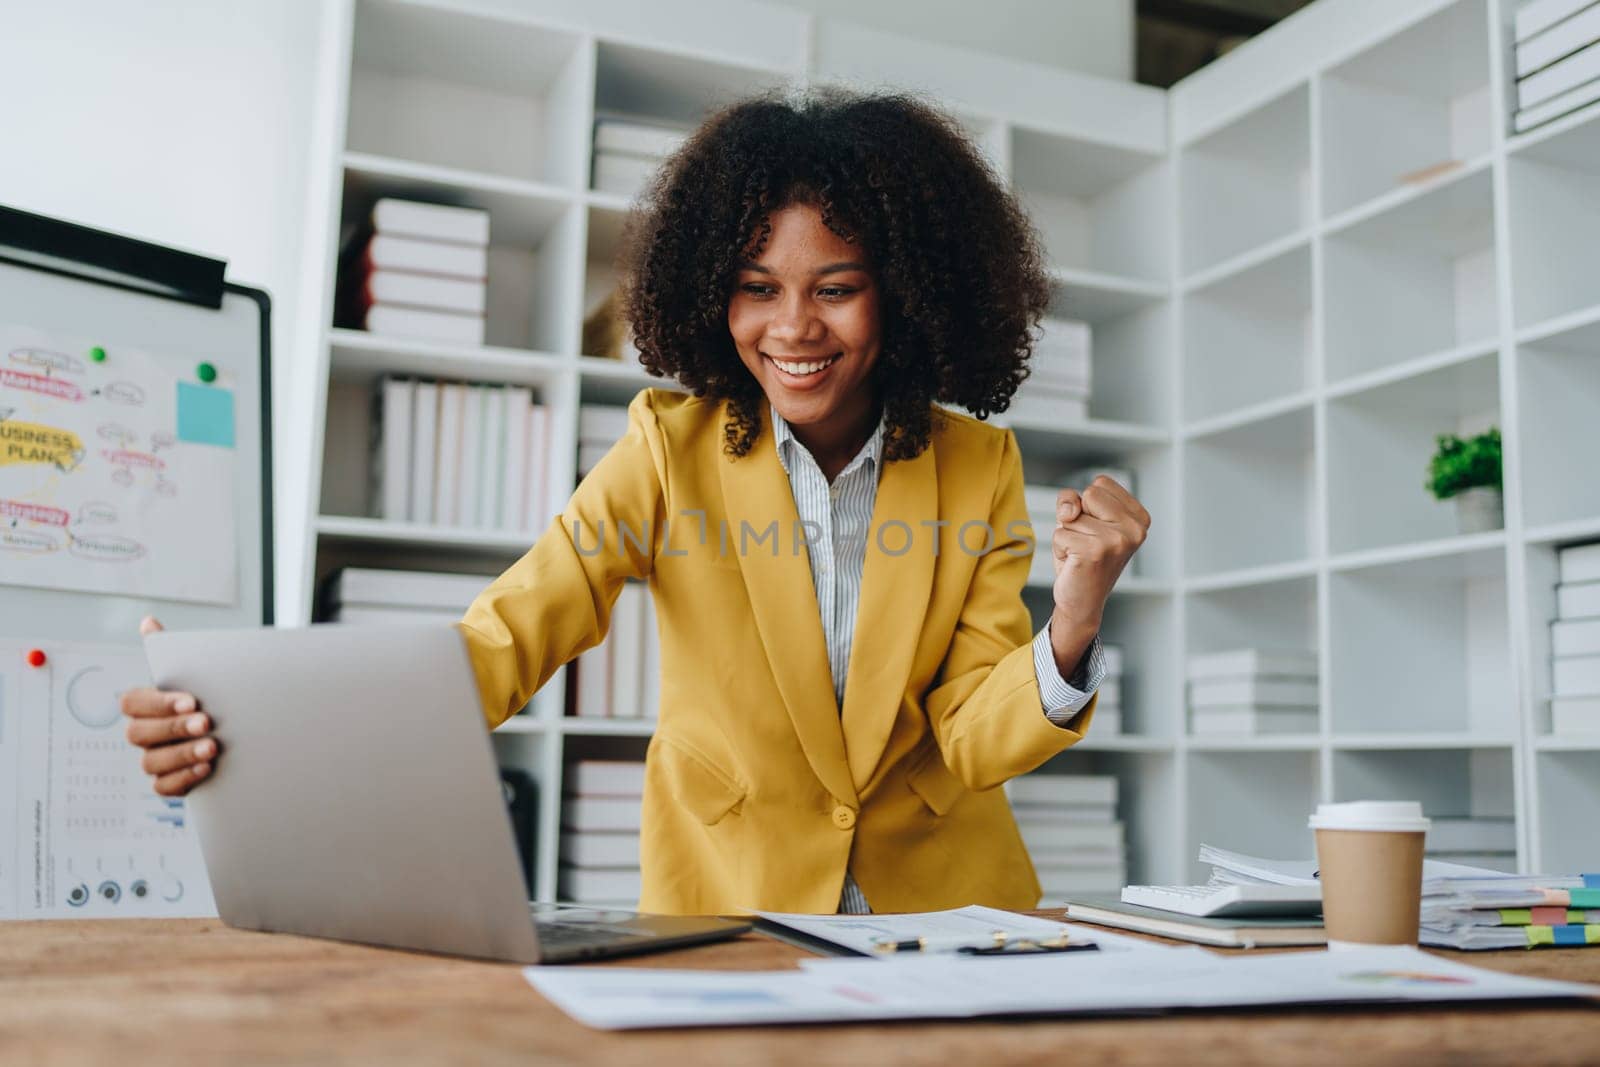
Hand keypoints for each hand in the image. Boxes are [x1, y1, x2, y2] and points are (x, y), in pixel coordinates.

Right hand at [121, 616, 217, 796]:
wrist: (244, 733)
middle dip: (174, 727)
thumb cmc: (213, 699)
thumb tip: (148, 622)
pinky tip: (206, 769)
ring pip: (151, 762)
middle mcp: (146, 733)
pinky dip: (182, 779)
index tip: (192, 699)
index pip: (133, 702)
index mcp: (148, 705)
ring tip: (212, 747)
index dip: (159, 702)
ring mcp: (156, 759)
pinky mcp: (170, 783)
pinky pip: (163, 788)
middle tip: (206, 722)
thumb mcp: (201, 675)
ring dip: (182, 754)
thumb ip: (172, 650)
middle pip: (139, 733)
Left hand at [1049, 476, 1150, 675]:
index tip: (1096, 529)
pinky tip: (1075, 563)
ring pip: (1072, 516)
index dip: (1088, 504)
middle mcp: (1134, 529)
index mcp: (1139, 517)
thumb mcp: (1080, 519)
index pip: (1101, 483)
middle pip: (1088, 494)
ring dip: (1068, 535)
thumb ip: (1073, 500)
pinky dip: (1060, 549)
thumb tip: (1070, 510)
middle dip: (1078, 517)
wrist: (1082, 602)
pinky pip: (1060, 534)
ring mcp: (1117, 541)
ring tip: (1082, 554)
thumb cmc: (1082, 557)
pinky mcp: (1095, 552)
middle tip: (1087, 542)